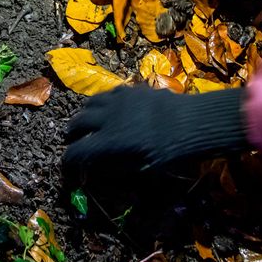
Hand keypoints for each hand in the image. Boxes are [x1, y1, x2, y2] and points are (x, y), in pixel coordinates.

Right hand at [64, 86, 247, 175]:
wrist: (193, 123)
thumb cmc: (170, 154)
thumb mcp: (142, 171)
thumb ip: (115, 169)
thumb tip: (96, 170)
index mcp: (107, 143)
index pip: (77, 152)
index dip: (68, 162)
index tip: (68, 168)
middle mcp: (107, 119)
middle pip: (79, 122)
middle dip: (72, 133)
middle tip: (72, 140)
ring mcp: (119, 101)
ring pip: (91, 103)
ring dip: (85, 114)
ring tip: (86, 120)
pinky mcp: (132, 90)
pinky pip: (110, 93)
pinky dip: (104, 102)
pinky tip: (110, 106)